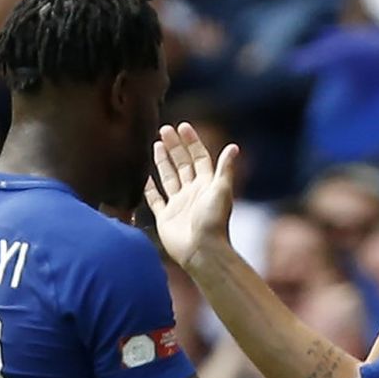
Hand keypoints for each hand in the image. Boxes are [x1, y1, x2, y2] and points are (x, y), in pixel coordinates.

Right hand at [144, 123, 238, 267]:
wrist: (202, 251)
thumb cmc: (213, 221)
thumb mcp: (221, 191)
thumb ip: (225, 169)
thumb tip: (234, 146)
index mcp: (206, 184)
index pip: (198, 157)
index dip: (191, 142)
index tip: (182, 126)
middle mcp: (192, 192)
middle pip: (182, 164)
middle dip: (174, 146)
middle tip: (164, 129)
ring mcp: (178, 204)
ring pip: (169, 177)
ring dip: (163, 161)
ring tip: (156, 145)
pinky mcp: (165, 217)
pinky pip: (155, 199)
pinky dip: (150, 188)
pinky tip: (144, 177)